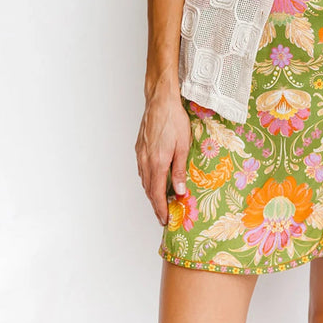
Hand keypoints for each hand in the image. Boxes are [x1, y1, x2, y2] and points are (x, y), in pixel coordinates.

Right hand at [135, 89, 190, 225]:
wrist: (160, 101)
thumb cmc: (174, 120)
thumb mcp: (183, 146)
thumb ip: (179, 171)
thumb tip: (179, 192)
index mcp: (157, 163)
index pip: (157, 194)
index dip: (160, 210)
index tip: (165, 220)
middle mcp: (146, 161)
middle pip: (148, 190)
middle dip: (156, 205)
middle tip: (163, 215)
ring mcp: (140, 154)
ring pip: (144, 180)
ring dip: (151, 193)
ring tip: (160, 201)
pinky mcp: (139, 147)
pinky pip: (141, 169)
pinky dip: (148, 180)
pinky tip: (154, 179)